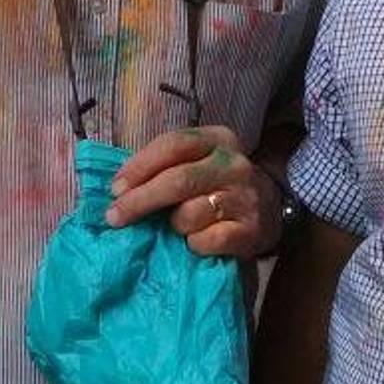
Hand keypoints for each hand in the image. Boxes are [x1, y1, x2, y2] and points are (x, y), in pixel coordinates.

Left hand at [105, 126, 279, 260]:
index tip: (115, 188)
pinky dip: (193, 244)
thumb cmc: (216, 185)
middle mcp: (235, 164)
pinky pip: (205, 240)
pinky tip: (197, 241)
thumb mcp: (197, 162)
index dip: (139, 166)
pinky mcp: (251, 231)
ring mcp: (246, 197)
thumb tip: (118, 189)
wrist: (269, 210)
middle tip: (114, 216)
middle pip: (178, 180)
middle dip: (139, 200)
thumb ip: (163, 166)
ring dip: (173, 225)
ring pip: (190, 214)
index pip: (173, 145)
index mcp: (217, 139)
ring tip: (178, 226)